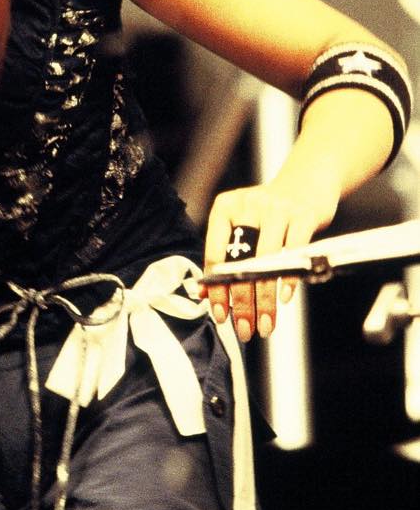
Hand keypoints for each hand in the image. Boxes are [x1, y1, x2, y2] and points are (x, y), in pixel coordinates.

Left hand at [201, 173, 339, 341]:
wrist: (307, 180)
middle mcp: (248, 205)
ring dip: (266, 299)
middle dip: (242, 301)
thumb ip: (224, 255)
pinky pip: (294, 252)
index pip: (215, 254)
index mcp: (225, 208)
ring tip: (265, 325)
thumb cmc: (269, 211)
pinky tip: (284, 300)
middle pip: (241, 261)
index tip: (220, 315)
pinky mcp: (303, 215)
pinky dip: (288, 279)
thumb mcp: (242, 224)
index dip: (216, 288)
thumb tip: (202, 293)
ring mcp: (277, 209)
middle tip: (244, 330)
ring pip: (267, 261)